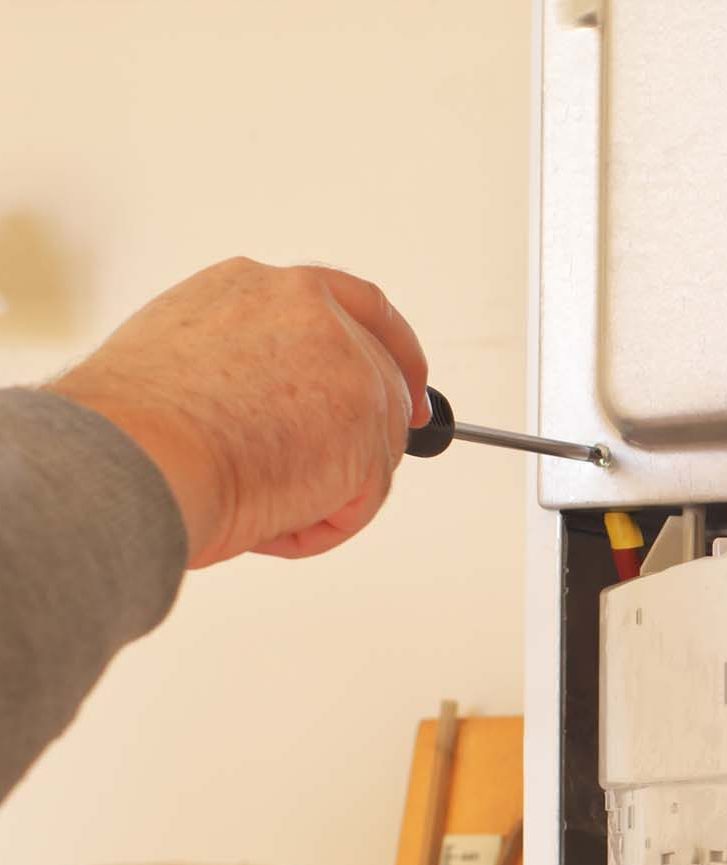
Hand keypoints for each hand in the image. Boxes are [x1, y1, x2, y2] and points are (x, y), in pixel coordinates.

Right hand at [48, 257, 430, 566]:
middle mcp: (313, 312)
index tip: (407, 383)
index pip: (353, 304)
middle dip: (369, 436)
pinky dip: (321, 525)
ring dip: (324, 490)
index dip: (390, 347)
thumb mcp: (186, 360)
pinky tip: (266, 519)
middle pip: (382, 378)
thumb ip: (252, 364)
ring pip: (374, 446)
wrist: (130, 456)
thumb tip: (281, 408)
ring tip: (251, 500)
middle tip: (337, 482)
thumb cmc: (131, 430)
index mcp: (262, 289)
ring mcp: (351, 366)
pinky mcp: (369, 425)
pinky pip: (362, 498)